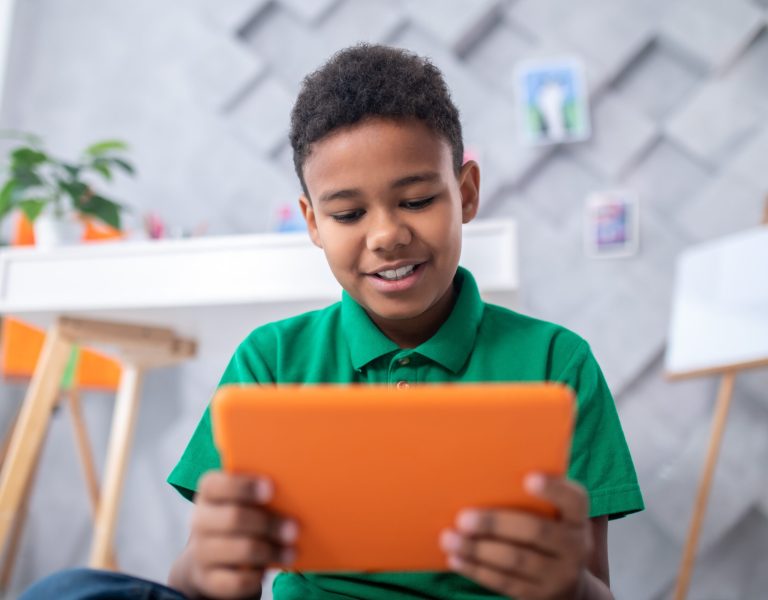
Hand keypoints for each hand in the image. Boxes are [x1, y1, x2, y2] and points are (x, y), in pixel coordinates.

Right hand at [185, 471, 297, 598]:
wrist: (212, 559)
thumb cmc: (239, 521)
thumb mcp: (245, 503)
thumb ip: (260, 495)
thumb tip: (294, 492)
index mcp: (208, 494)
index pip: (214, 485)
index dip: (243, 486)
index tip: (271, 489)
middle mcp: (200, 521)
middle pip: (233, 518)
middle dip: (267, 523)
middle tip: (294, 528)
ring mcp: (202, 552)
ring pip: (239, 550)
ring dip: (270, 551)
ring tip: (291, 552)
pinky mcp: (209, 580)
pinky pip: (236, 580)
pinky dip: (256, 576)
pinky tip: (269, 570)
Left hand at [439, 474, 591, 599]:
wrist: (567, 584)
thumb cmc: (547, 531)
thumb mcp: (552, 515)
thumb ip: (529, 497)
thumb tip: (484, 469)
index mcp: (576, 519)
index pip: (574, 500)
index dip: (553, 489)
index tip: (528, 478)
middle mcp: (574, 547)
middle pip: (535, 531)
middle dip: (495, 523)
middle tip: (463, 517)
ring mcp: (558, 575)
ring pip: (515, 561)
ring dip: (477, 549)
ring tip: (449, 538)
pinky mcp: (538, 595)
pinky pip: (504, 582)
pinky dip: (476, 569)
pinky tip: (455, 558)